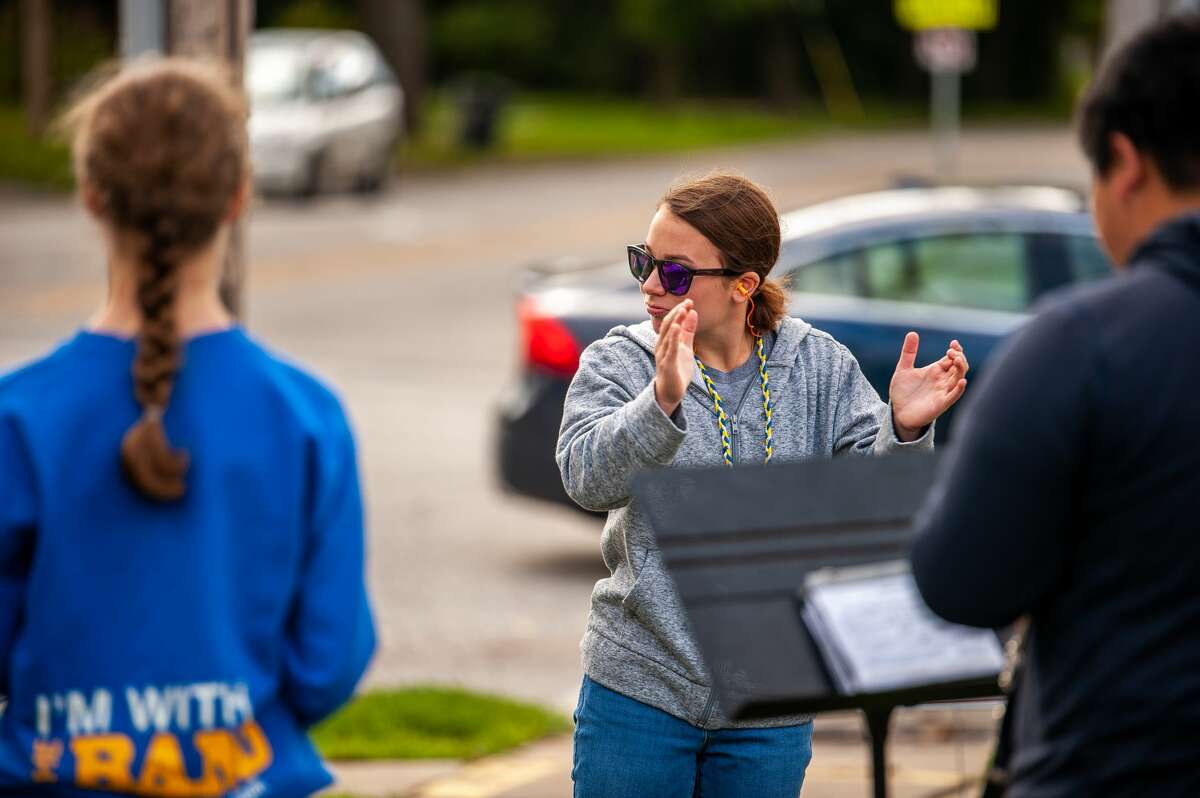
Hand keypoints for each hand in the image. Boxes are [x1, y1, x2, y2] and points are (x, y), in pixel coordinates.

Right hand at [654, 300, 698, 415]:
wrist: (670, 392)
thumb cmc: (677, 369)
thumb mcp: (686, 347)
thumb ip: (688, 331)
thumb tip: (693, 312)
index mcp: (666, 341)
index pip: (671, 322)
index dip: (680, 311)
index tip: (689, 301)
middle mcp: (662, 346)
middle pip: (667, 325)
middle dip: (677, 312)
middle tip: (687, 302)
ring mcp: (664, 355)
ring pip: (667, 335)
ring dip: (675, 321)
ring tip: (683, 310)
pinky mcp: (668, 364)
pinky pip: (670, 349)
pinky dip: (673, 337)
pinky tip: (676, 327)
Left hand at [889, 332, 968, 440]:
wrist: (898, 412)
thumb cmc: (903, 392)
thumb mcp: (903, 369)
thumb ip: (908, 352)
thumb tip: (913, 333)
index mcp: (936, 371)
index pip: (953, 358)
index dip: (956, 350)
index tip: (953, 343)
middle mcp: (942, 380)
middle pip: (959, 367)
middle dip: (959, 357)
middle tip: (951, 351)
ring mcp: (943, 391)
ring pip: (959, 378)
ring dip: (961, 368)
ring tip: (956, 359)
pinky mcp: (941, 403)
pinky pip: (954, 396)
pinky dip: (959, 389)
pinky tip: (961, 381)